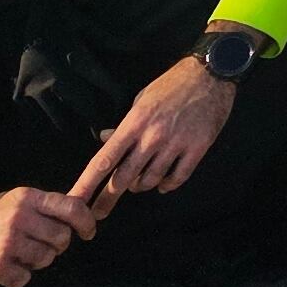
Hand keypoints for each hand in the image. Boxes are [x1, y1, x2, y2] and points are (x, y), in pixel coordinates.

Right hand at [0, 185, 99, 286]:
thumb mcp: (14, 201)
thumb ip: (44, 206)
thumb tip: (81, 209)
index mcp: (27, 198)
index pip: (71, 207)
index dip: (86, 221)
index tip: (88, 232)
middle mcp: (20, 218)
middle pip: (62, 237)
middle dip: (57, 245)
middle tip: (42, 245)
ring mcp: (8, 243)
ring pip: (46, 258)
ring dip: (38, 261)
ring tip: (20, 255)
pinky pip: (25, 278)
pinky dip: (19, 277)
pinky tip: (6, 267)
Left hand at [70, 48, 239, 206]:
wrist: (211, 73)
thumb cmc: (172, 84)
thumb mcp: (142, 99)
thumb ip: (124, 124)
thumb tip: (105, 140)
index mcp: (134, 123)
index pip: (104, 159)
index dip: (87, 183)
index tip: (75, 202)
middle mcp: (152, 137)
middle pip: (123, 178)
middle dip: (107, 199)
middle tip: (98, 213)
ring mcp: (176, 144)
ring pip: (150, 181)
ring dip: (141, 186)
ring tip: (140, 183)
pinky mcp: (198, 148)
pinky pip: (177, 178)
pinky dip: (167, 185)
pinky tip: (164, 183)